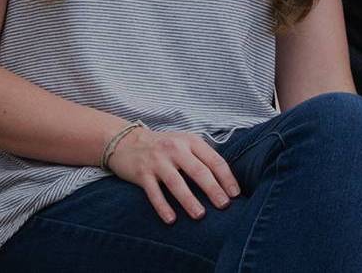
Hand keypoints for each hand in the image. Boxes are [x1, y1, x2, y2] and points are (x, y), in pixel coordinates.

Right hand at [105, 126, 241, 223]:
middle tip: (224, 206)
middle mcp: (175, 149)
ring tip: (200, 215)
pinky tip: (171, 219)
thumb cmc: (163, 145)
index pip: (214, 160)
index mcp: (191, 141)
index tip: (235, 194)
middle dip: (213, 189)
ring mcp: (158, 161)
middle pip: (199, 171)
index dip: (226, 178)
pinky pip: (154, 192)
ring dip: (189, 200)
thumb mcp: (185, 143)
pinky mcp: (141, 173)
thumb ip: (202, 156)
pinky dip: (162, 207)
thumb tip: (225, 180)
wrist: (126, 141)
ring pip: (177, 183)